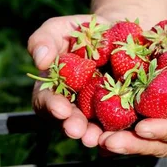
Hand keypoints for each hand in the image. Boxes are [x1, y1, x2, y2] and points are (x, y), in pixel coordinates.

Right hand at [27, 14, 112, 146]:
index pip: (46, 102)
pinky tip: (126, 134)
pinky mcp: (123, 114)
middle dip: (73, 126)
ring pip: (95, 129)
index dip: (52, 106)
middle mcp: (74, 108)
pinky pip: (122, 126)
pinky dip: (123, 131)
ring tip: (98, 138)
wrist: (121, 32)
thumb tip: (40, 60)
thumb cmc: (84, 31)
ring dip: (95, 135)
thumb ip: (43, 40)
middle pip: (70, 122)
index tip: (60, 109)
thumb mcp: (60, 28)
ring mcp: (98, 114)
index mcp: (54, 91)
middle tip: (78, 131)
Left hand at [98, 31, 166, 158]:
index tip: (142, 127)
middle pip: (160, 145)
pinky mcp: (151, 129)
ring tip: (96, 138)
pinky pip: (132, 133)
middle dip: (133, 144)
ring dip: (119, 141)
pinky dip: (114, 131)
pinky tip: (93, 131)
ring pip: (142, 143)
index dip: (164, 131)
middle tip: (108, 141)